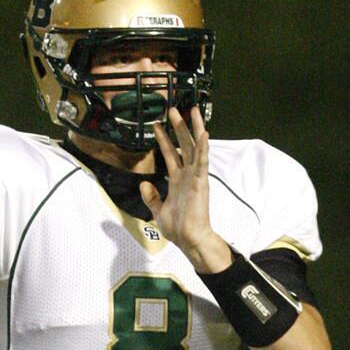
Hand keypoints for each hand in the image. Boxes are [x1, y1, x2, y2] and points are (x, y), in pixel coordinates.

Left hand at [139, 106, 232, 272]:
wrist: (188, 239)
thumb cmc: (177, 228)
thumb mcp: (158, 210)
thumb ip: (151, 197)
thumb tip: (145, 183)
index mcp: (178, 180)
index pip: (170, 154)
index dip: (163, 139)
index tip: (156, 125)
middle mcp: (187, 175)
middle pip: (183, 145)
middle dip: (178, 127)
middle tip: (172, 109)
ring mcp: (195, 177)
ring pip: (195, 147)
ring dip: (193, 128)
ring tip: (190, 110)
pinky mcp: (201, 181)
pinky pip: (203, 161)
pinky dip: (203, 147)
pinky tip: (204, 133)